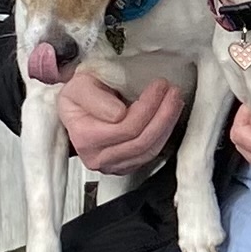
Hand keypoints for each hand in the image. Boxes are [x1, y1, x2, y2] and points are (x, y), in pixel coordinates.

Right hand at [56, 74, 182, 176]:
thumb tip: (119, 113)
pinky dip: (163, 135)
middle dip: (163, 115)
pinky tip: (168, 117)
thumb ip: (95, 98)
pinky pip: (149, 155)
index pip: (125, 127)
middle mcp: (97, 157)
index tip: (159, 85)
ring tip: (175, 101)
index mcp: (85, 137)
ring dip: (167, 125)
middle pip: (140, 141)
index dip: (148, 106)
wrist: (75, 111)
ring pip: (148, 151)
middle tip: (173, 92)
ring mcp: (112, 166)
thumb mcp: (79, 87)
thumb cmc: (77, 97)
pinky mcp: (125, 167)